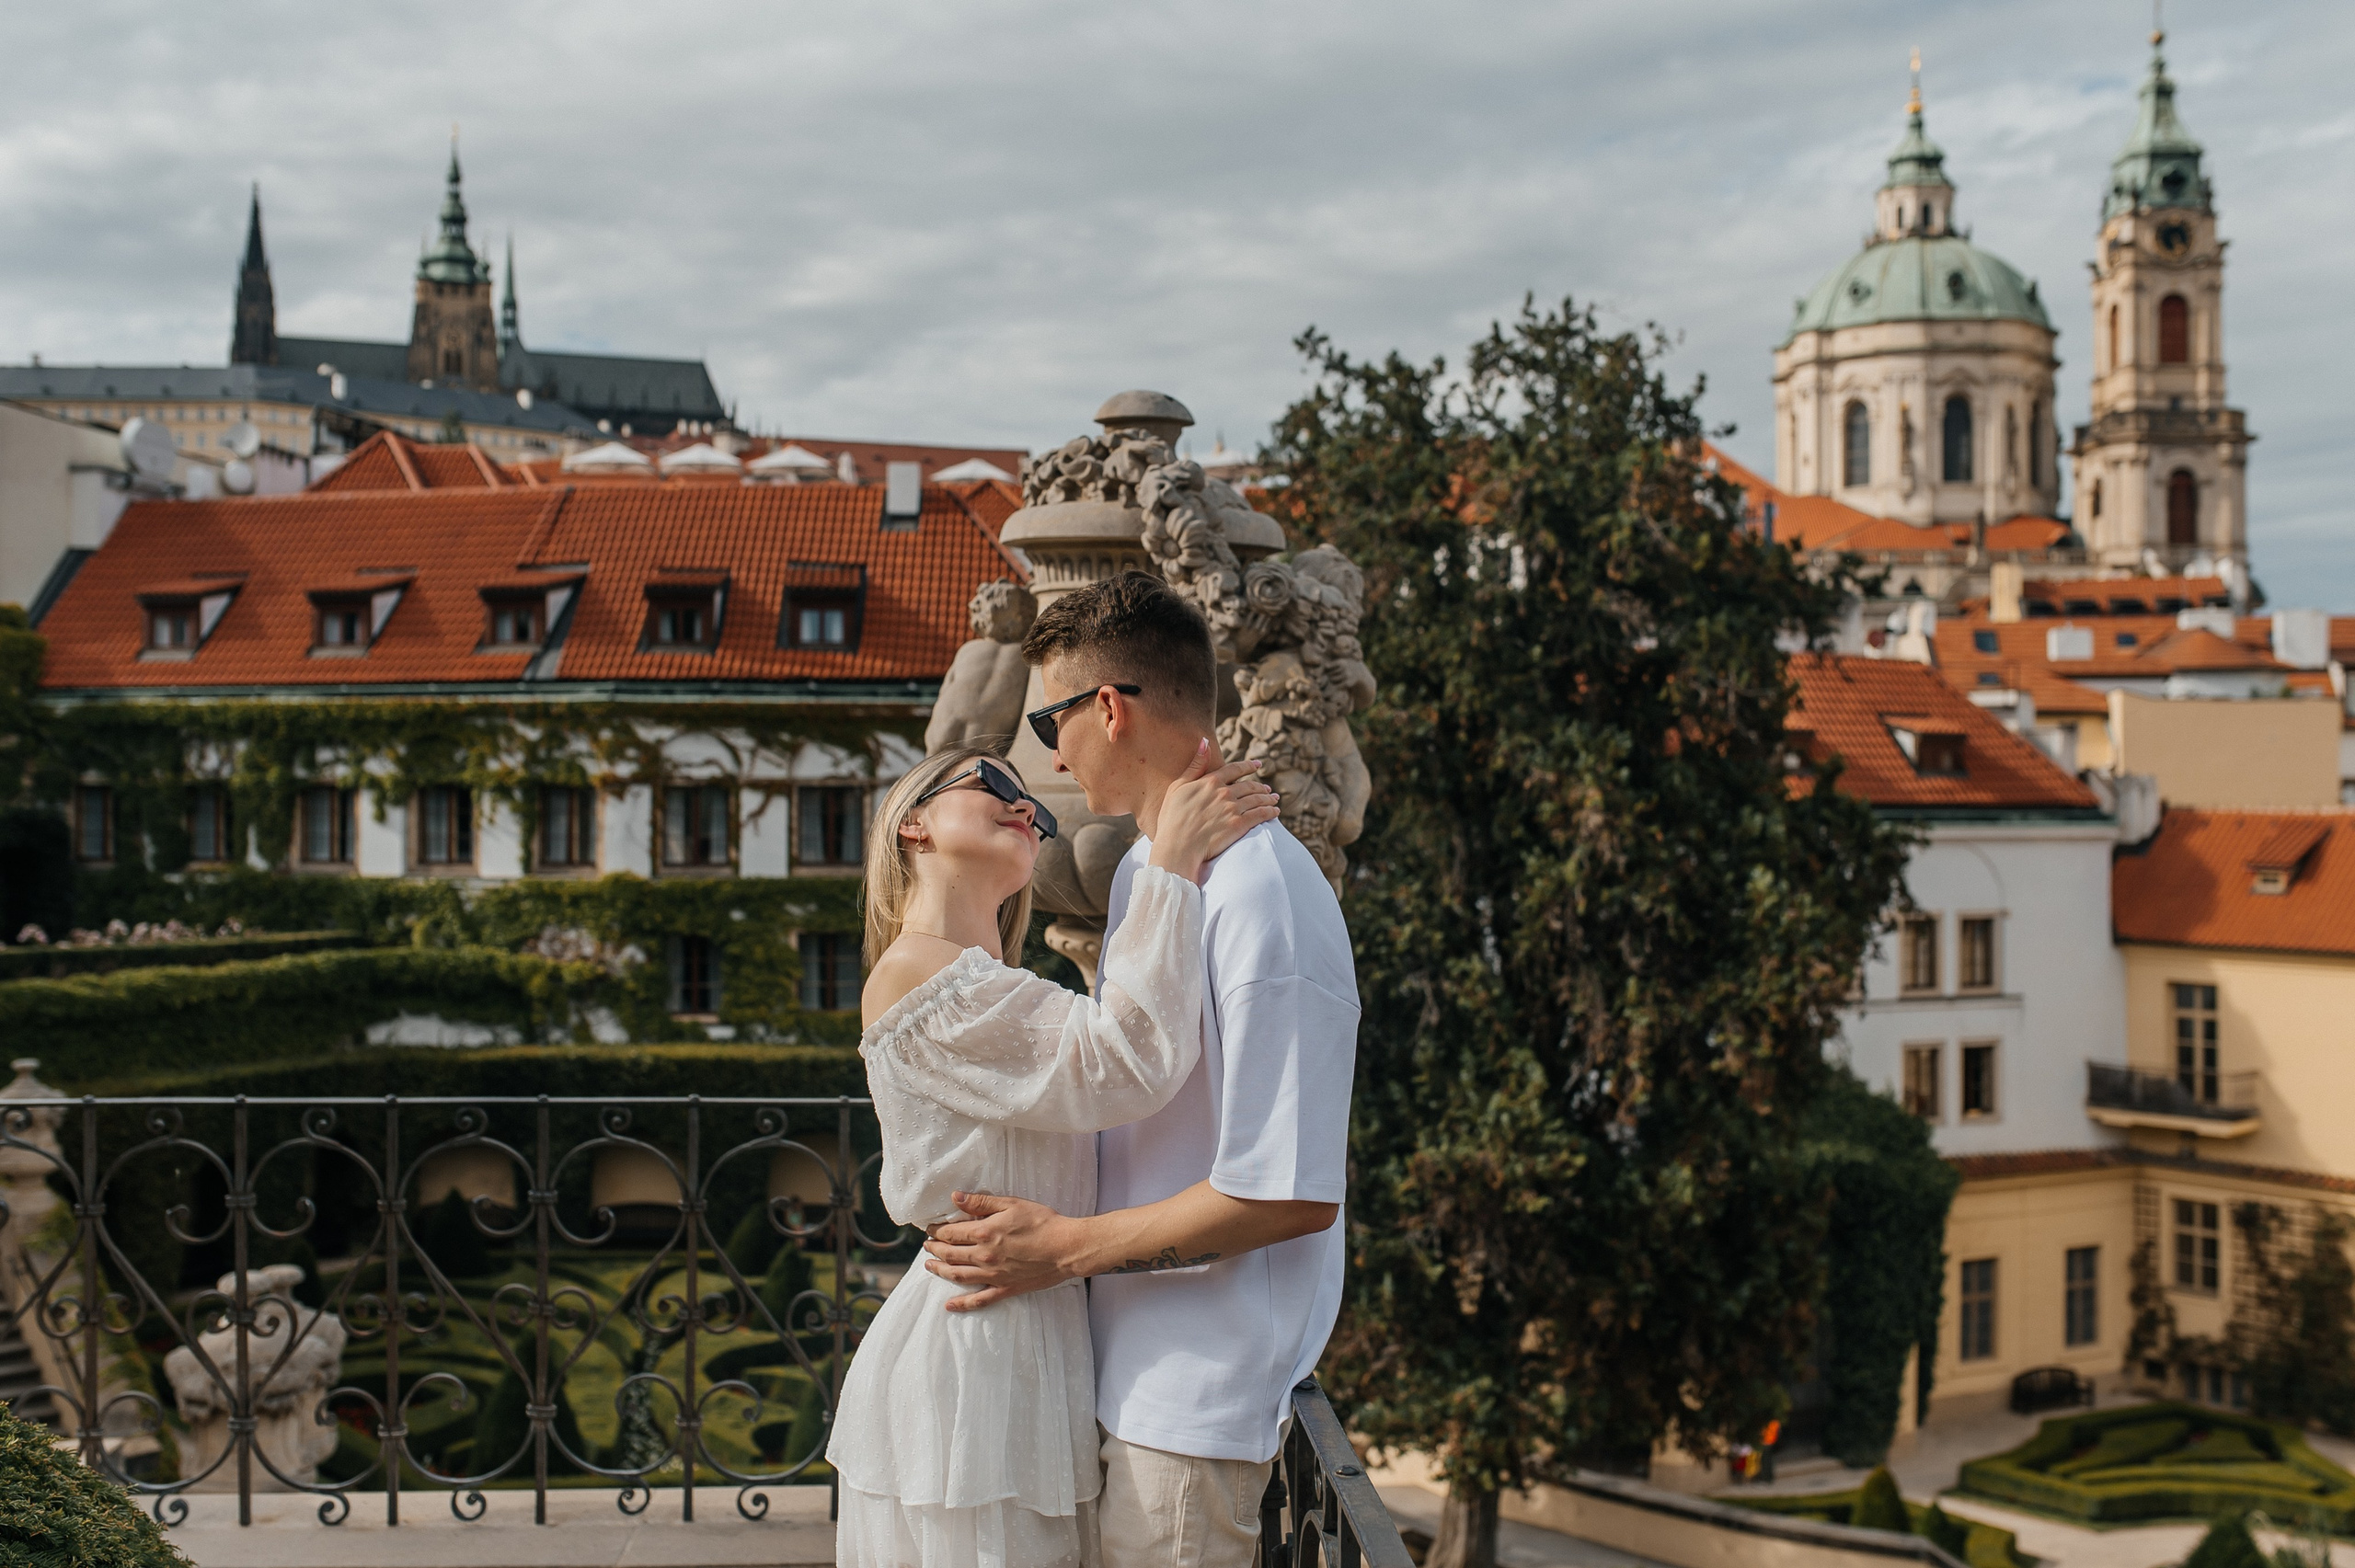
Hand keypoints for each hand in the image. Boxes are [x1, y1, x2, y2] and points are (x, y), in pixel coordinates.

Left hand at [922, 1192, 1090, 1311]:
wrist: (1066, 1248)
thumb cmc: (1042, 1222)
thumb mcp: (1012, 1204)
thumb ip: (981, 1202)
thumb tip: (956, 1198)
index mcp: (984, 1233)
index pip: (951, 1232)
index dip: (937, 1230)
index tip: (930, 1228)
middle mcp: (984, 1256)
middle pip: (950, 1254)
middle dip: (934, 1249)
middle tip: (927, 1245)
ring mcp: (993, 1275)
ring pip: (958, 1276)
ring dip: (940, 1271)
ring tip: (929, 1267)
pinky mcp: (1005, 1288)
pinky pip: (979, 1300)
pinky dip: (962, 1304)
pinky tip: (949, 1306)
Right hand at [1151, 740, 1279, 883]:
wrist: (1178, 846)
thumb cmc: (1172, 818)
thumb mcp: (1178, 786)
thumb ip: (1194, 765)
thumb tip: (1204, 741)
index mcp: (1210, 781)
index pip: (1235, 769)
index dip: (1248, 766)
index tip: (1257, 764)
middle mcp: (1225, 792)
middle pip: (1249, 786)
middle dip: (1260, 786)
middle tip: (1267, 789)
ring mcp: (1233, 808)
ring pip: (1258, 799)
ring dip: (1268, 798)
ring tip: (1274, 799)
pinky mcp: (1240, 824)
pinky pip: (1261, 815)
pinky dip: (1270, 812)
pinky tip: (1275, 812)